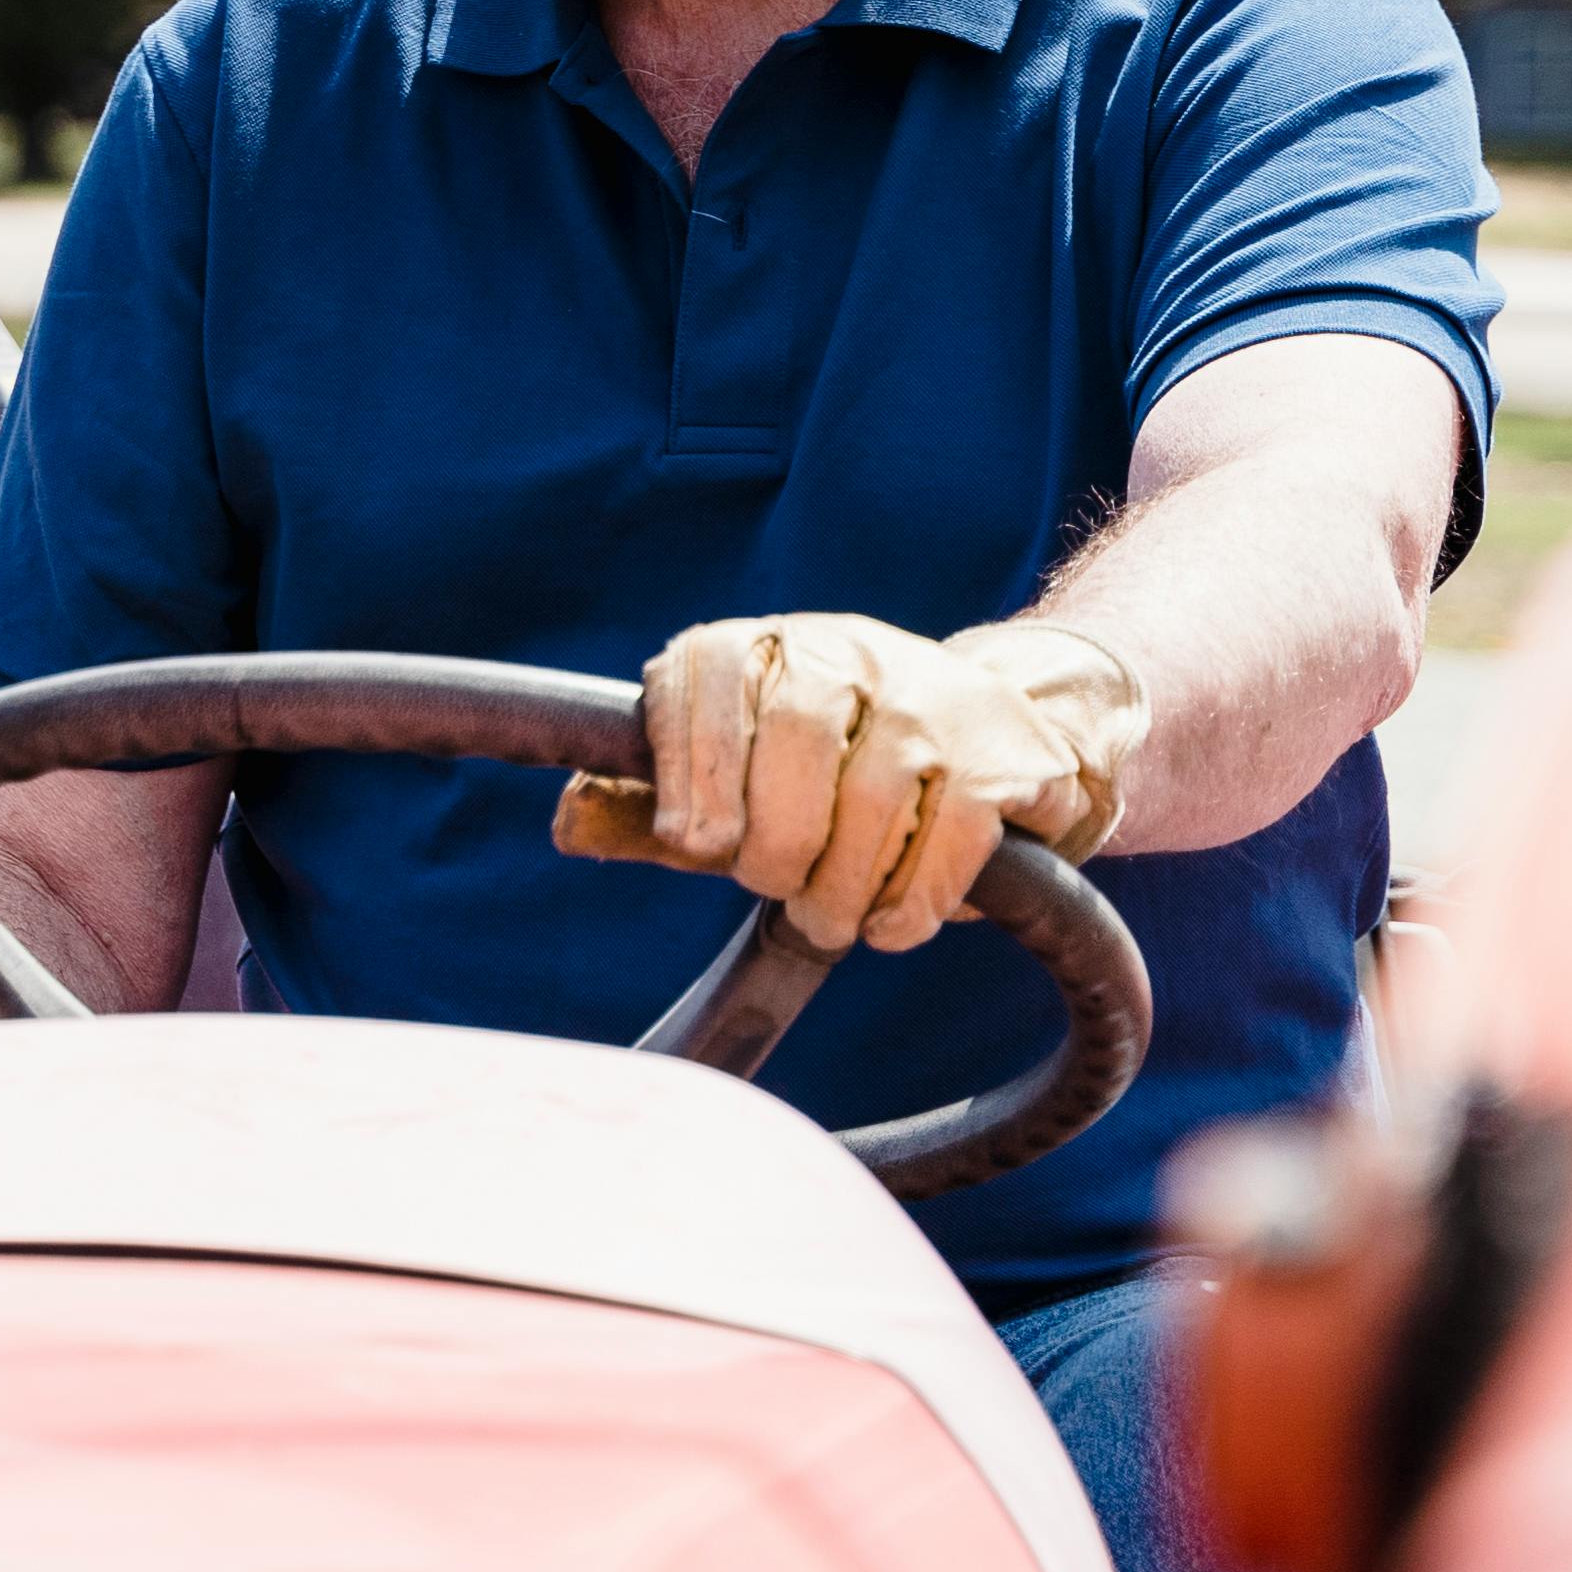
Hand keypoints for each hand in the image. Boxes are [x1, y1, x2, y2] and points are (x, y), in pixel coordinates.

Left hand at [591, 613, 1142, 953]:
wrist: (1005, 734)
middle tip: (775, 888)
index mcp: (763, 647)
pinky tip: (891, 923)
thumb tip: (565, 825)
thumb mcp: (741, 781)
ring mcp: (933, 697)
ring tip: (832, 917)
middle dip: (775, 844)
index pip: (706, 671)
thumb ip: (661, 809)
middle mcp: (846, 651)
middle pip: (796, 741)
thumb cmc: (837, 774)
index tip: (695, 841)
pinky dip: (910, 901)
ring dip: (843, 887)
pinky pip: (950, 839)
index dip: (692, 762)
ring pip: (873, 801)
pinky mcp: (1004, 755)